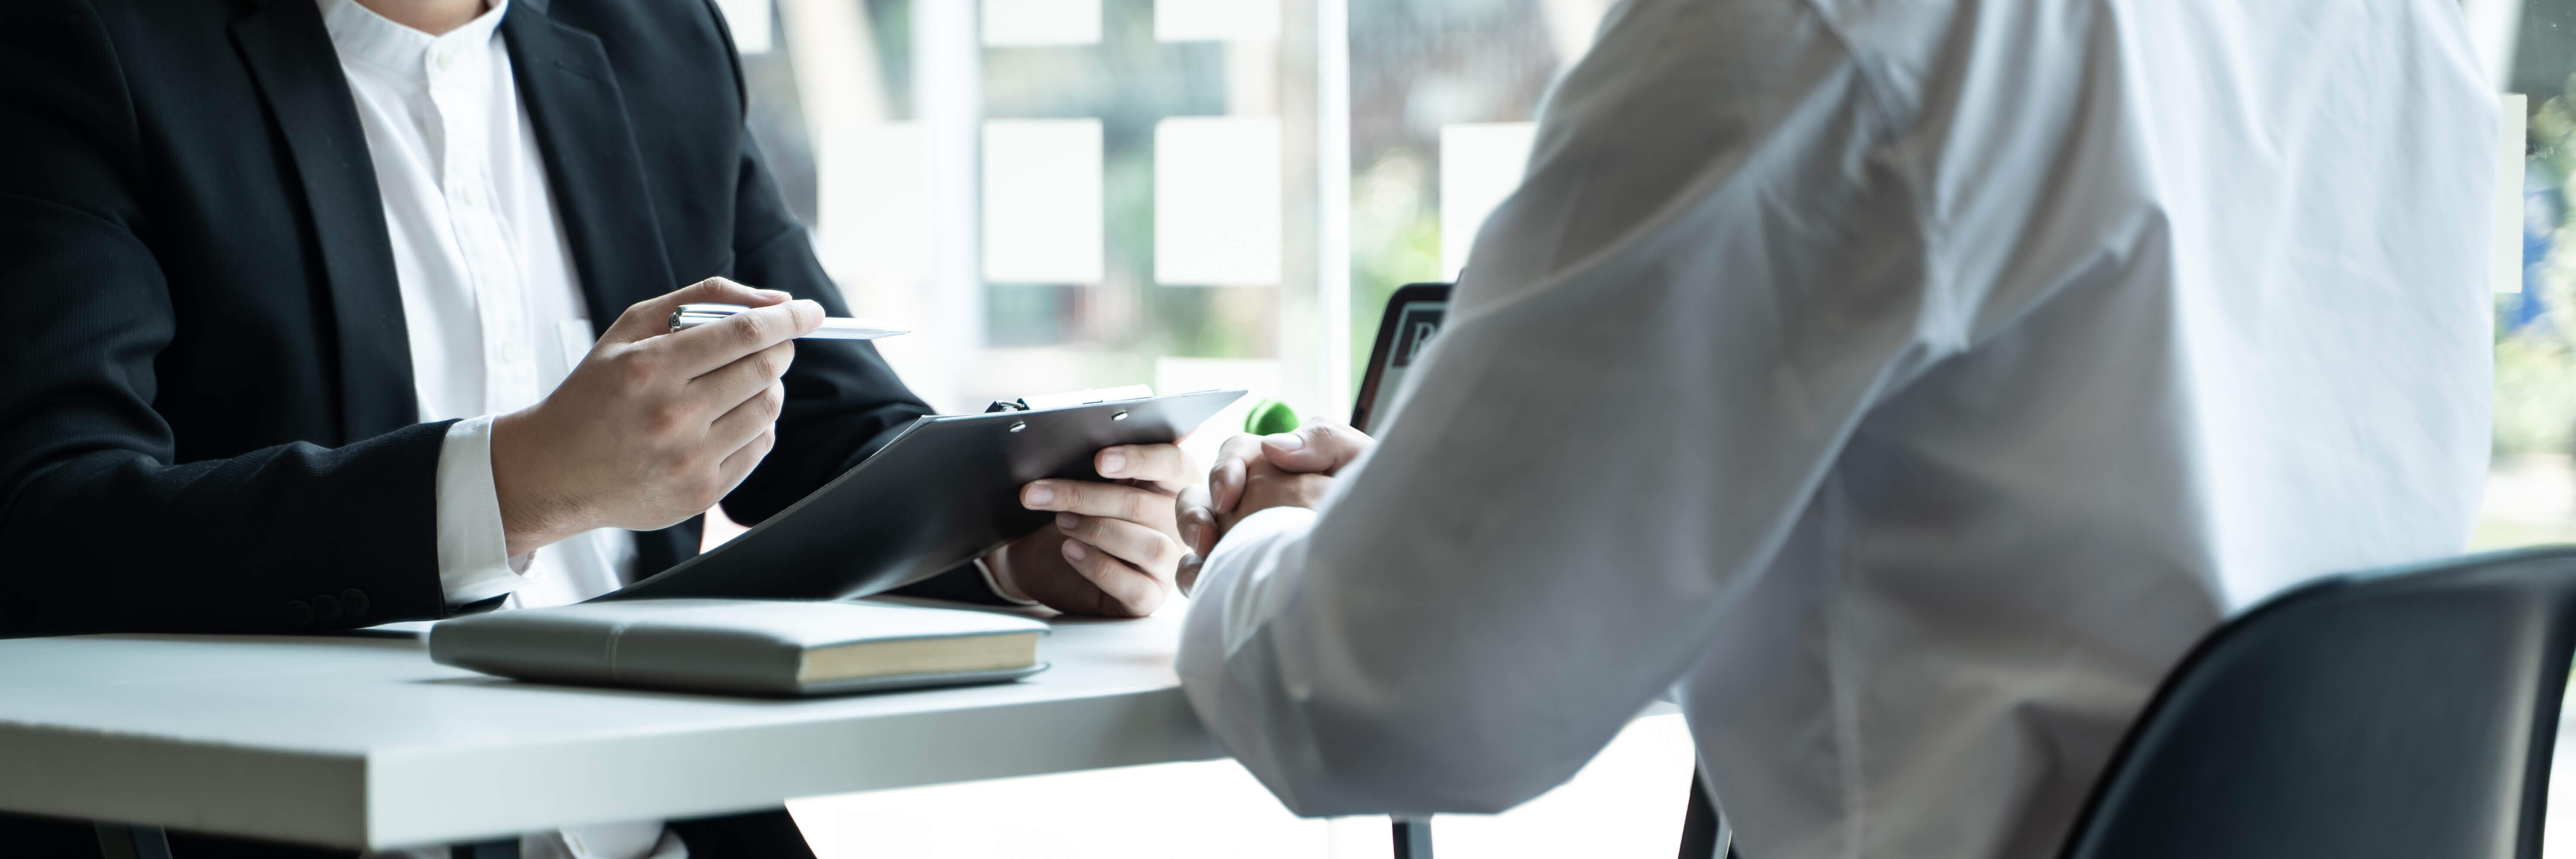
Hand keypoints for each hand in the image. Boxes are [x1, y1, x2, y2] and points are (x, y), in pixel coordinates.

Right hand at [490, 278, 819, 554]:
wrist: (555, 471)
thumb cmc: (597, 391)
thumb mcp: (631, 329)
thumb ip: (702, 300)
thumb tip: (777, 299)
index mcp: (649, 369)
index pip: (744, 334)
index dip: (788, 318)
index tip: (810, 311)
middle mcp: (671, 417)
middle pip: (764, 370)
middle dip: (780, 348)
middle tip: (773, 342)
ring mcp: (688, 461)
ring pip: (768, 408)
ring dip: (767, 385)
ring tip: (739, 380)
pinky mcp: (700, 494)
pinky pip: (759, 446)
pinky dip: (756, 423)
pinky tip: (727, 417)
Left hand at [984, 443, 1196, 616]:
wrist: (1044, 559)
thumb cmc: (1073, 513)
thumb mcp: (1084, 483)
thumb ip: (1100, 463)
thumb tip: (1087, 439)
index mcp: (1171, 483)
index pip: (1172, 463)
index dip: (1139, 459)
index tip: (1100, 461)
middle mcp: (1177, 523)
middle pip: (1145, 505)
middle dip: (1087, 496)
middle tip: (1041, 493)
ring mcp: (1168, 562)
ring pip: (1150, 546)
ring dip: (1096, 530)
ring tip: (1060, 522)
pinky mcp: (1150, 597)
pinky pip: (1136, 586)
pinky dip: (1098, 566)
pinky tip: (1069, 551)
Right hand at [1175, 421, 1374, 592]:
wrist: (1395, 558)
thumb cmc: (1379, 503)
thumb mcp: (1361, 462)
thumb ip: (1323, 440)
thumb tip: (1272, 446)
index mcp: (1277, 464)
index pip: (1237, 454)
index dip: (1225, 469)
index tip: (1228, 495)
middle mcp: (1251, 497)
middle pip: (1204, 493)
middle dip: (1196, 512)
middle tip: (1205, 537)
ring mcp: (1239, 535)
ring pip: (1196, 531)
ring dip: (1192, 540)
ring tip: (1204, 558)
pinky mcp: (1234, 571)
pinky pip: (1202, 572)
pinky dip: (1195, 575)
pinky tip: (1204, 586)